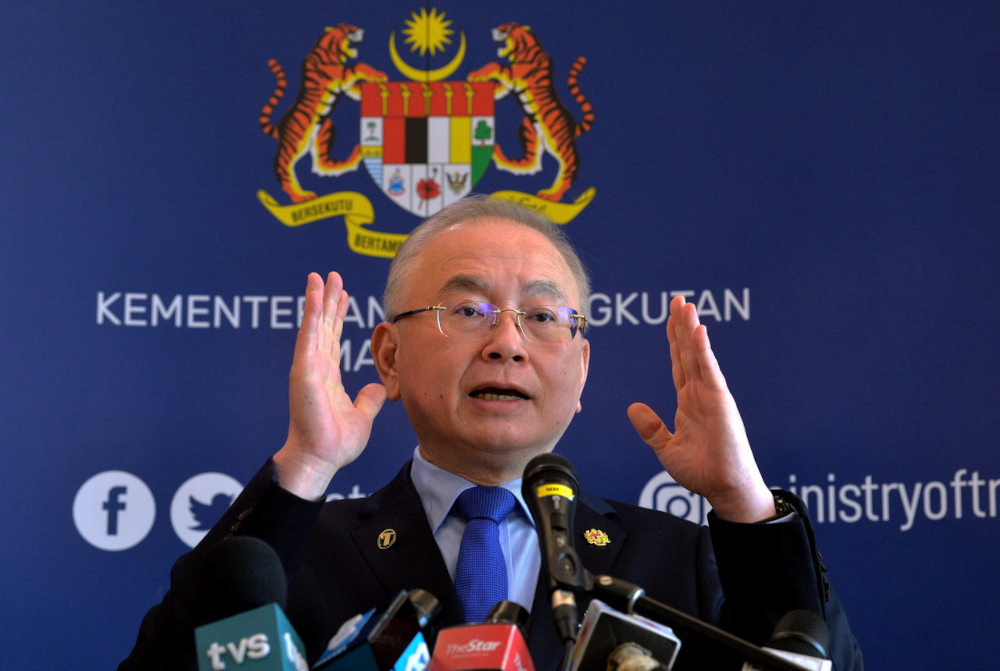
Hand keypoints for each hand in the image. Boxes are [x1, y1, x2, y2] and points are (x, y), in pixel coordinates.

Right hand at [273, 272, 386, 499]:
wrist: (322, 459)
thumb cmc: (336, 443)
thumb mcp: (362, 415)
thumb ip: (369, 399)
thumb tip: (377, 387)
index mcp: (328, 377)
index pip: (332, 338)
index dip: (337, 315)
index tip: (343, 295)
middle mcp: (316, 368)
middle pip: (324, 326)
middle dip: (329, 300)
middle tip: (333, 276)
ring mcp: (308, 367)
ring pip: (314, 325)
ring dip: (317, 299)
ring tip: (320, 276)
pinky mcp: (304, 371)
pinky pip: (309, 336)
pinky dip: (312, 314)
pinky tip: (315, 295)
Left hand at [627, 296, 774, 522]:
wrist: (724, 490)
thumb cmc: (703, 472)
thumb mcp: (666, 448)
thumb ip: (651, 428)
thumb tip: (634, 407)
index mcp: (689, 403)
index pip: (680, 364)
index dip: (674, 341)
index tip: (669, 318)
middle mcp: (701, 394)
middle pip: (689, 353)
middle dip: (682, 326)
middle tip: (678, 300)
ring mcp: (712, 397)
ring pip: (699, 356)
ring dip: (691, 330)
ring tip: (686, 305)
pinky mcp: (721, 404)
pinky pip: (709, 372)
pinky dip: (704, 351)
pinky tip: (698, 331)